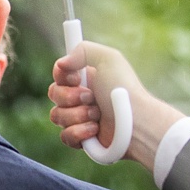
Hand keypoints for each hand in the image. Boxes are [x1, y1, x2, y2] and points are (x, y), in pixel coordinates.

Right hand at [47, 41, 180, 170]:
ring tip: (97, 115)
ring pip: (56, 116)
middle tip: (91, 98)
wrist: (136, 123)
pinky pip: (64, 136)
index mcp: (86, 78)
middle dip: (70, 97)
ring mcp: (80, 118)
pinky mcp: (82, 139)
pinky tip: (95, 129)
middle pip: (54, 94)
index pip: (58, 74)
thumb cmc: (124, 90)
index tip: (77, 78)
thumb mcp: (109, 59)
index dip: (63, 76)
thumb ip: (83, 50)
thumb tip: (61, 63)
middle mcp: (81, 97)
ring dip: (77, 115)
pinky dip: (79, 132)